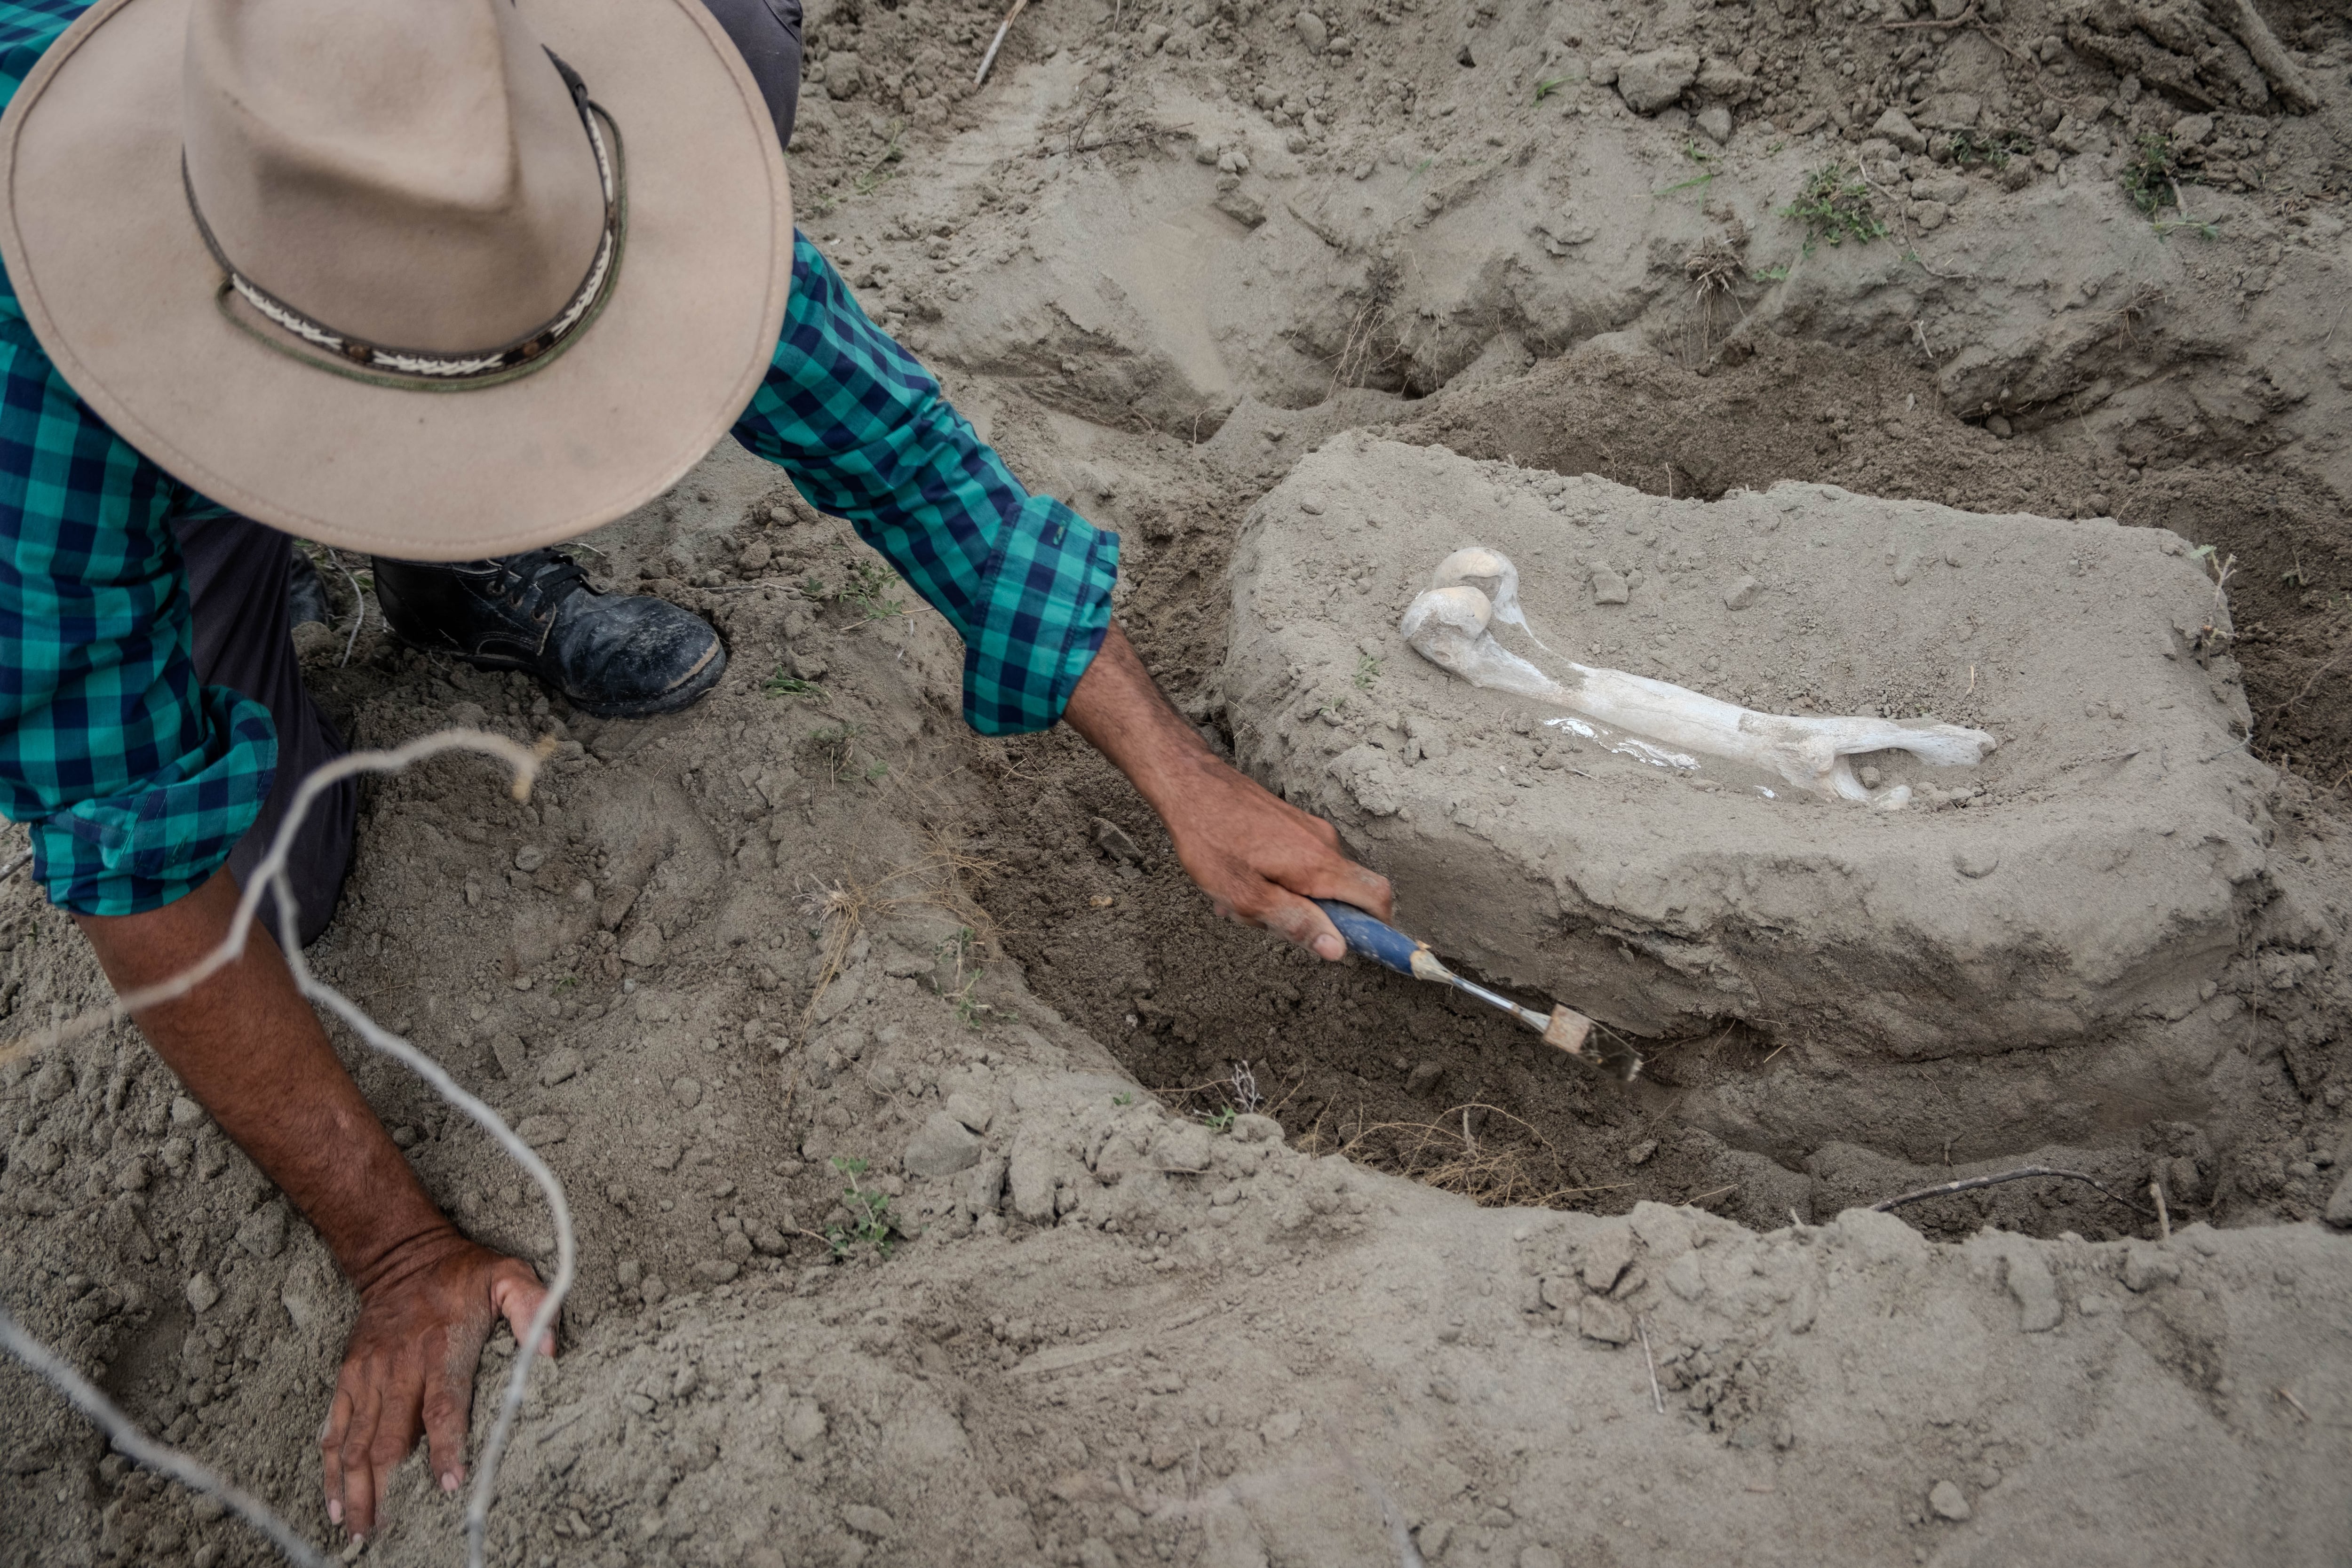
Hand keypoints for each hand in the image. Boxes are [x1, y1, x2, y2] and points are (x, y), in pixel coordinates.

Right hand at [321, 1232, 550, 1538]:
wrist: (402, 1255)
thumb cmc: (463, 1272)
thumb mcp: (508, 1275)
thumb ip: (532, 1307)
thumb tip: (552, 1349)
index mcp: (441, 1349)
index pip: (443, 1407)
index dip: (444, 1447)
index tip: (448, 1483)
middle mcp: (400, 1367)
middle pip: (389, 1437)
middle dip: (386, 1487)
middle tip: (384, 1530)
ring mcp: (369, 1374)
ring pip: (355, 1440)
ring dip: (354, 1486)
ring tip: (356, 1528)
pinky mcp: (349, 1376)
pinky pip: (335, 1426)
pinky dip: (330, 1464)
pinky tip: (332, 1499)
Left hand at [1060, 623, 1391, 958]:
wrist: (1190, 782)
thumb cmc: (1211, 840)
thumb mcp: (1245, 896)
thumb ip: (1295, 922)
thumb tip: (1338, 949)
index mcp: (1319, 865)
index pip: (1377, 897)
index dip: (1378, 928)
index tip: (1359, 948)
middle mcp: (1324, 843)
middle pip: (1343, 896)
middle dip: (1311, 918)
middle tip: (1263, 920)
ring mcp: (1310, 830)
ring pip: (1314, 881)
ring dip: (1284, 899)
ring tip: (1239, 898)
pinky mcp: (1293, 823)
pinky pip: (1299, 863)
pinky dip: (1275, 879)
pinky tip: (1238, 877)